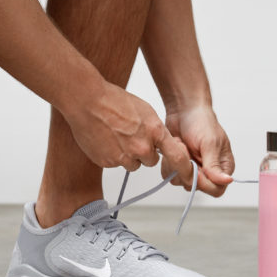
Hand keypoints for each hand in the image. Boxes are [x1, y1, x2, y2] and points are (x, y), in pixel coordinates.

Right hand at [64, 82, 193, 185]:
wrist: (87, 101)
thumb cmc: (113, 100)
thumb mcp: (144, 110)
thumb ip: (154, 130)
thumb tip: (159, 141)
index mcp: (154, 132)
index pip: (177, 157)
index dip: (184, 169)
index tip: (189, 176)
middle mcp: (141, 148)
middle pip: (150, 161)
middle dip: (142, 153)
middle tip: (130, 137)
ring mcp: (124, 157)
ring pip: (132, 164)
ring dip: (126, 155)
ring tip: (115, 136)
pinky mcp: (108, 162)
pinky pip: (115, 163)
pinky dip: (111, 155)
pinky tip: (105, 139)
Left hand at [163, 104, 234, 196]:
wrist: (184, 109)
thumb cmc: (201, 121)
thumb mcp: (210, 143)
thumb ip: (214, 165)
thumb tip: (227, 181)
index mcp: (223, 166)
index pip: (216, 189)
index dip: (204, 183)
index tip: (195, 168)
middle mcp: (209, 170)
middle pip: (196, 187)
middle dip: (187, 170)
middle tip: (185, 150)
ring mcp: (192, 168)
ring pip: (181, 181)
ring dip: (176, 164)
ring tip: (180, 144)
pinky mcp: (179, 165)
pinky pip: (170, 174)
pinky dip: (168, 162)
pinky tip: (174, 146)